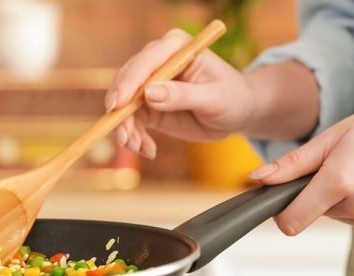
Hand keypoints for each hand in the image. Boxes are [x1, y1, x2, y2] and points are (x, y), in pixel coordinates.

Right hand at [104, 27, 254, 158]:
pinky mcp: (147, 105)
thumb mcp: (213, 98)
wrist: (236, 112)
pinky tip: (148, 150)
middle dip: (121, 112)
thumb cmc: (232, 98)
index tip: (117, 106)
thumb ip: (182, 95)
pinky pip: (130, 120)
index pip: (145, 62)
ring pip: (123, 104)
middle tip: (125, 138)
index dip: (128, 83)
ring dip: (126, 129)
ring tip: (139, 148)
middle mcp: (158, 61)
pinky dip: (134, 137)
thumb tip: (148, 93)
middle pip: (126, 82)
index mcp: (176, 47)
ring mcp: (149, 83)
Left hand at [249, 103, 353, 235]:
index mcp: (340, 183)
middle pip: (312, 214)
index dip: (282, 210)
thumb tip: (258, 179)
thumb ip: (292, 164)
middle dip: (316, 194)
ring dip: (339, 198)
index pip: (291, 222)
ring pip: (336, 216)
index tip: (286, 195)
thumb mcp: (329, 139)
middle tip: (339, 168)